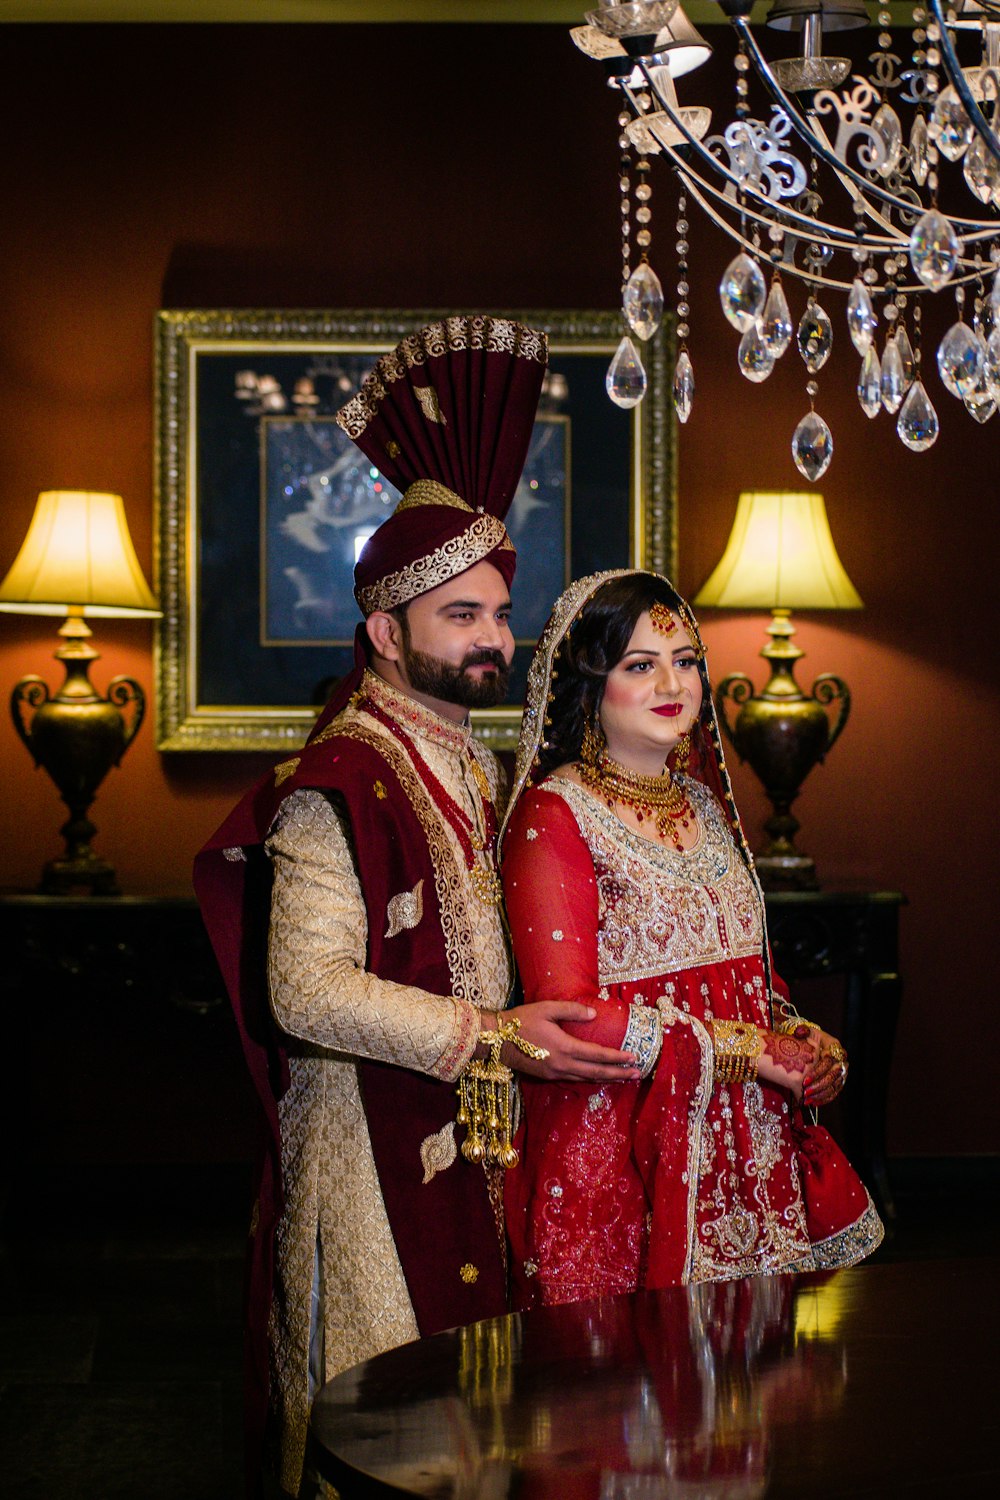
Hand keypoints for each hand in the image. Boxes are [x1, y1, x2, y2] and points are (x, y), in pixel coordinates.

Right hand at [501, 1001, 641, 1082]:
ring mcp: (555, 1073)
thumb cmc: (521, 1021)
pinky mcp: (548, 1077)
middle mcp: (562, 1065)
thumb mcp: (546, 1009)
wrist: (496, 1040)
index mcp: (564, 1048)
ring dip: (607, 1078)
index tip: (633, 1057)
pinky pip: (576, 1080)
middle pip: (597, 1072)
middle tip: (638, 1073)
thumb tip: (594, 1014)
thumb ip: (571, 1010)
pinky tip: (598, 1076)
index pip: (598, 1055)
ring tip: (624, 1078)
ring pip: (587, 1079)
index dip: (617, 1058)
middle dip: (619, 1074)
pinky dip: (591, 1079)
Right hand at [756, 1028, 819, 1102]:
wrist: (755, 1046)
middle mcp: (813, 1057)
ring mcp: (807, 1069)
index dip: (819, 1075)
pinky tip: (799, 1103)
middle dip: (816, 1087)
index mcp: (813, 1046)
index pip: (823, 1066)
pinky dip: (800, 1101)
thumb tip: (810, 1070)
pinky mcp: (797, 1080)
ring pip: (814, 1088)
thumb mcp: (791, 1045)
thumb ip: (803, 1056)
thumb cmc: (768, 1044)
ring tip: (807, 1101)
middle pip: (820, 1077)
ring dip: (811, 1096)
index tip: (815, 1081)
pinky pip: (802, 1095)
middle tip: (813, 1096)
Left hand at [801, 1026, 848, 1107]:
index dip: (817, 1072)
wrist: (813, 1044)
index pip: (828, 1061)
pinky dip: (825, 1098)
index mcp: (834, 1046)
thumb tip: (800, 1033)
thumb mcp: (806, 1032)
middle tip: (806, 1092)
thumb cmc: (808, 1038)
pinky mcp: (840, 1080)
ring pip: (835, 1086)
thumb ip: (803, 1032)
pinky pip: (835, 1092)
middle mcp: (840, 1059)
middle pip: (833, 1075)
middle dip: (819, 1086)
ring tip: (808, 1100)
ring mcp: (842, 1071)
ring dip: (821, 1094)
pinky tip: (814, 1102)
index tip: (805, 1080)